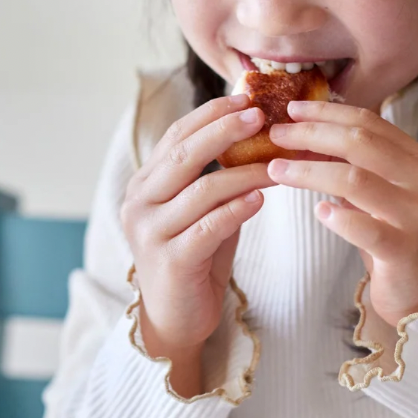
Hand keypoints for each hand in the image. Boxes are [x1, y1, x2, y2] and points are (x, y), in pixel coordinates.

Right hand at [120, 93, 277, 393]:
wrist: (177, 319)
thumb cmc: (195, 258)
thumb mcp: (202, 209)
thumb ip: (215, 176)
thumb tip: (255, 132)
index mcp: (144, 184)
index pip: (176, 136)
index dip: (211, 115)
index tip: (247, 98)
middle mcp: (139, 203)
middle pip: (184, 155)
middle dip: (225, 131)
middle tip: (261, 115)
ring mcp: (151, 233)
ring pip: (202, 191)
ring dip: (245, 173)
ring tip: (278, 164)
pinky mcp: (171, 261)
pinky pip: (209, 227)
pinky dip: (238, 209)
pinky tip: (261, 198)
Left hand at [266, 100, 417, 326]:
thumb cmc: (392, 234)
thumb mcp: (380, 189)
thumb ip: (356, 161)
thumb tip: (305, 130)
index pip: (369, 123)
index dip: (327, 113)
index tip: (292, 109)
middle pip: (360, 143)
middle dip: (312, 134)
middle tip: (277, 135)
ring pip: (355, 180)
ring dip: (309, 171)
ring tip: (276, 170)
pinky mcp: (405, 249)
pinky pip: (365, 228)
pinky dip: (337, 217)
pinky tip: (317, 212)